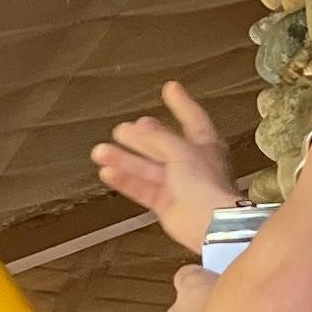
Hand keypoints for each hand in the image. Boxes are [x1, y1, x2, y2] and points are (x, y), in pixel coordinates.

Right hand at [92, 75, 236, 255]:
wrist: (209, 224)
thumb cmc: (208, 187)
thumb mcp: (181, 150)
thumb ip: (159, 138)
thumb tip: (142, 126)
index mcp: (205, 145)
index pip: (192, 116)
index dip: (181, 102)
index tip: (170, 88)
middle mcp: (192, 164)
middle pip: (161, 145)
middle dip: (141, 136)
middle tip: (122, 129)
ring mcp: (179, 185)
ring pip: (147, 168)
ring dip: (125, 159)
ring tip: (102, 151)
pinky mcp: (166, 204)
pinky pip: (141, 188)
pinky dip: (125, 180)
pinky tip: (109, 173)